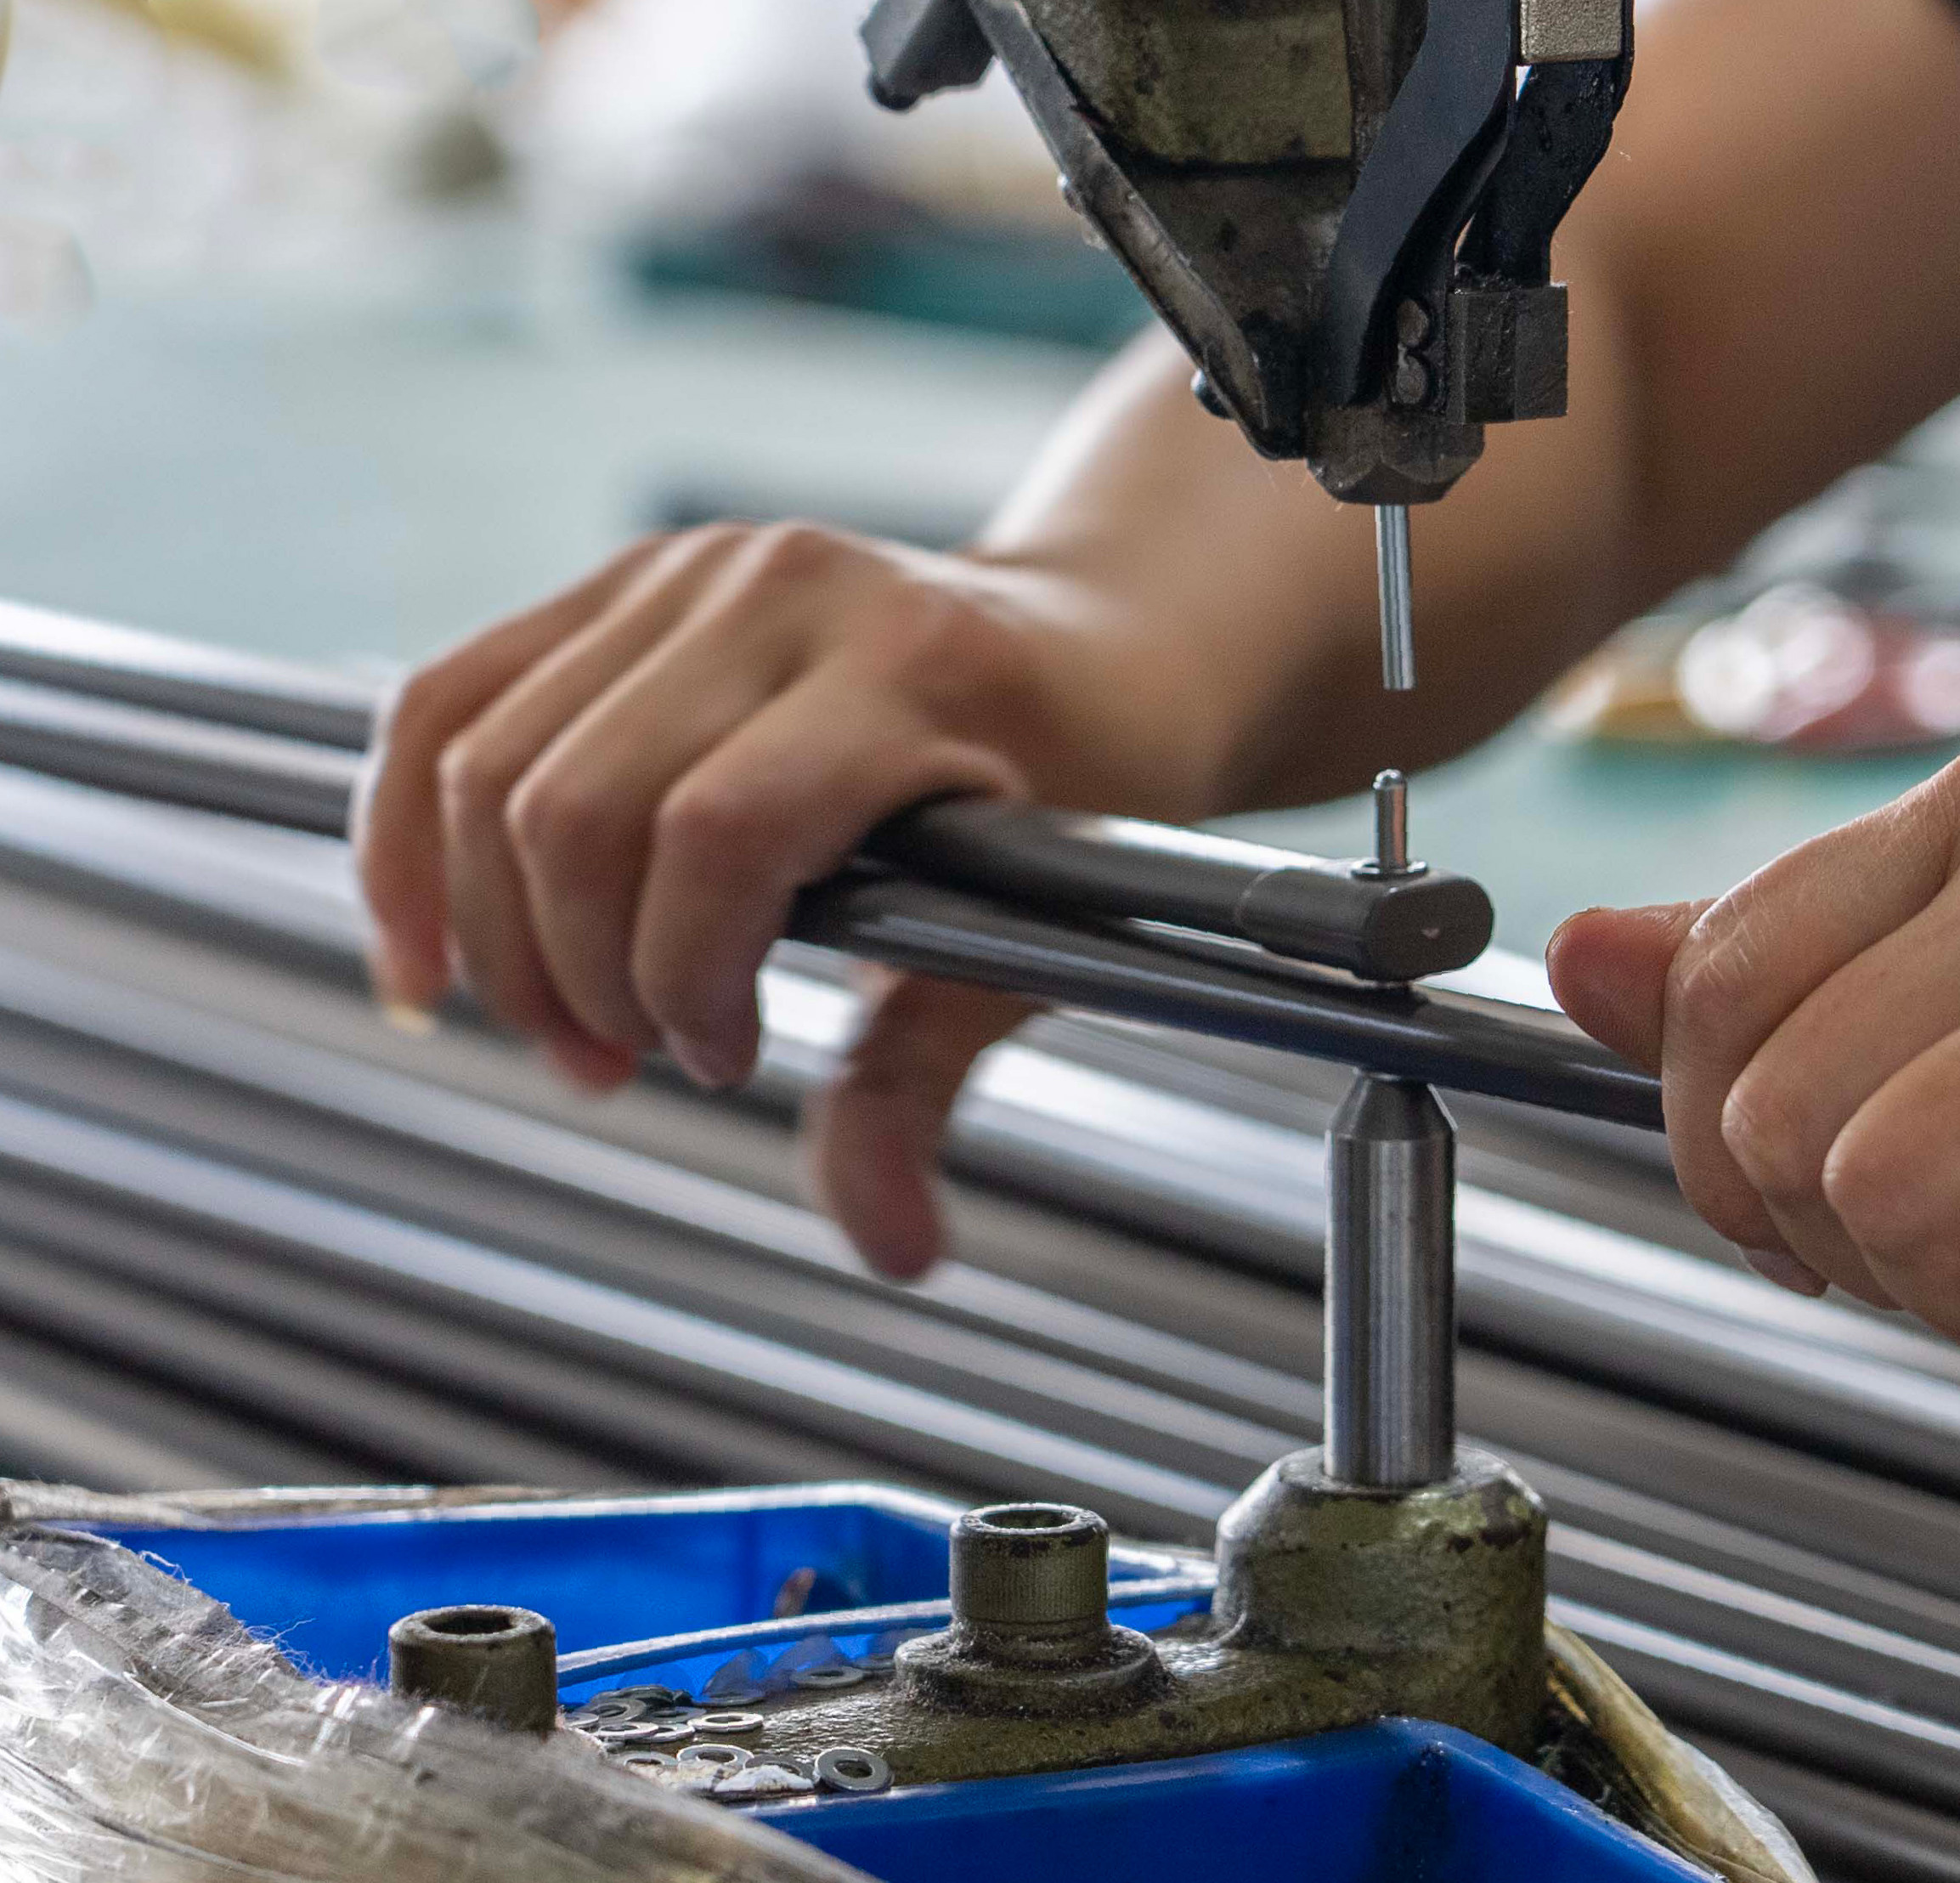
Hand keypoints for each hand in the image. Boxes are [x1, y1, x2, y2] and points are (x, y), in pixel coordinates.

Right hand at [354, 522, 1206, 1279]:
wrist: (1087, 649)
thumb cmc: (1069, 801)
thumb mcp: (1025, 941)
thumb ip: (922, 1089)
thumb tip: (890, 1249)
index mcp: (908, 668)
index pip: (716, 833)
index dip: (684, 975)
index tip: (730, 1057)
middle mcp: (784, 590)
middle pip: (573, 807)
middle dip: (575, 977)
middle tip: (631, 1063)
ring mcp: (688, 568)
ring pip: (484, 762)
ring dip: (493, 933)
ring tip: (570, 1028)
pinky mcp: (617, 580)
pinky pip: (445, 702)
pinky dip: (406, 841)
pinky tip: (427, 957)